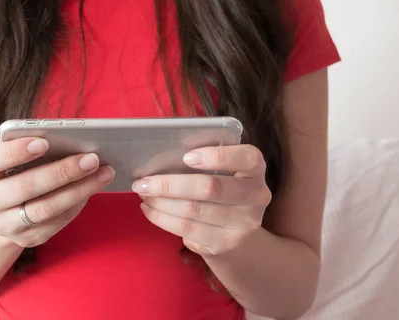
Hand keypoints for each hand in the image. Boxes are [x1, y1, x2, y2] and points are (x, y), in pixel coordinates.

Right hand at [0, 138, 114, 247]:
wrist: (5, 209)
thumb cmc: (17, 169)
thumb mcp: (15, 155)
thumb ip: (34, 147)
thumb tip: (74, 141)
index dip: (15, 152)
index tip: (43, 143)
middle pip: (25, 187)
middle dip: (62, 172)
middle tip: (91, 158)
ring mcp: (4, 224)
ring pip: (45, 209)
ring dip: (79, 190)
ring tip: (103, 172)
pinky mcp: (26, 239)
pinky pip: (56, 222)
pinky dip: (78, 203)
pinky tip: (93, 187)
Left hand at [133, 144, 270, 256]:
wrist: (238, 237)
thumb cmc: (222, 191)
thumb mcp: (225, 172)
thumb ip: (207, 160)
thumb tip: (163, 154)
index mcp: (255, 171)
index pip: (248, 159)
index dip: (218, 156)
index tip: (187, 156)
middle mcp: (255, 198)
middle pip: (210, 188)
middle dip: (170, 184)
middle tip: (143, 181)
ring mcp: (242, 225)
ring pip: (193, 211)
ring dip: (161, 202)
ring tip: (143, 193)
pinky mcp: (224, 244)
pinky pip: (187, 229)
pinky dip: (162, 218)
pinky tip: (149, 209)